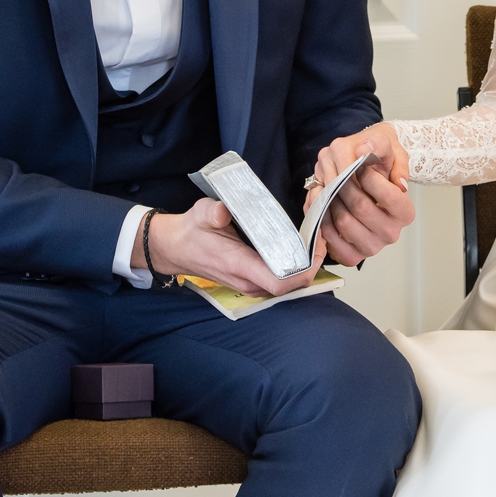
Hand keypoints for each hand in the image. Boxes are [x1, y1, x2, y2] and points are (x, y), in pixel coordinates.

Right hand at [133, 197, 325, 298]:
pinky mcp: (252, 281)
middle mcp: (249, 281)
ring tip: (312, 239)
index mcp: (240, 265)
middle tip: (319, 236)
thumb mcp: (200, 214)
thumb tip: (222, 211)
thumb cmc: (191, 231)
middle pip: (292, 285)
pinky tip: (298, 247)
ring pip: (289, 285)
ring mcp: (251, 284)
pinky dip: (294, 267)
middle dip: (312, 263)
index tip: (316, 246)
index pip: (281, 282)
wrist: (176, 248)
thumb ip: (212, 212)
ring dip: (305, 265)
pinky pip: (280, 281)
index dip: (305, 270)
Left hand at [311, 122, 414, 266]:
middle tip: (336, 171)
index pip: (389, 195)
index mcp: (405, 212)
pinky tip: (323, 202)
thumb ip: (379, 144)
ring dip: (330, 200)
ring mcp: (371, 247)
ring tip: (329, 184)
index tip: (359, 164)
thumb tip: (365, 151)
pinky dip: (321, 218)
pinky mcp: (351, 255)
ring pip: (343, 222)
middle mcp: (391, 233)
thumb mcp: (387, 146)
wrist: (368, 183)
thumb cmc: (378, 164)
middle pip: (361, 207)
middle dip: (344, 185)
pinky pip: (330, 239)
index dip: (368, 176)